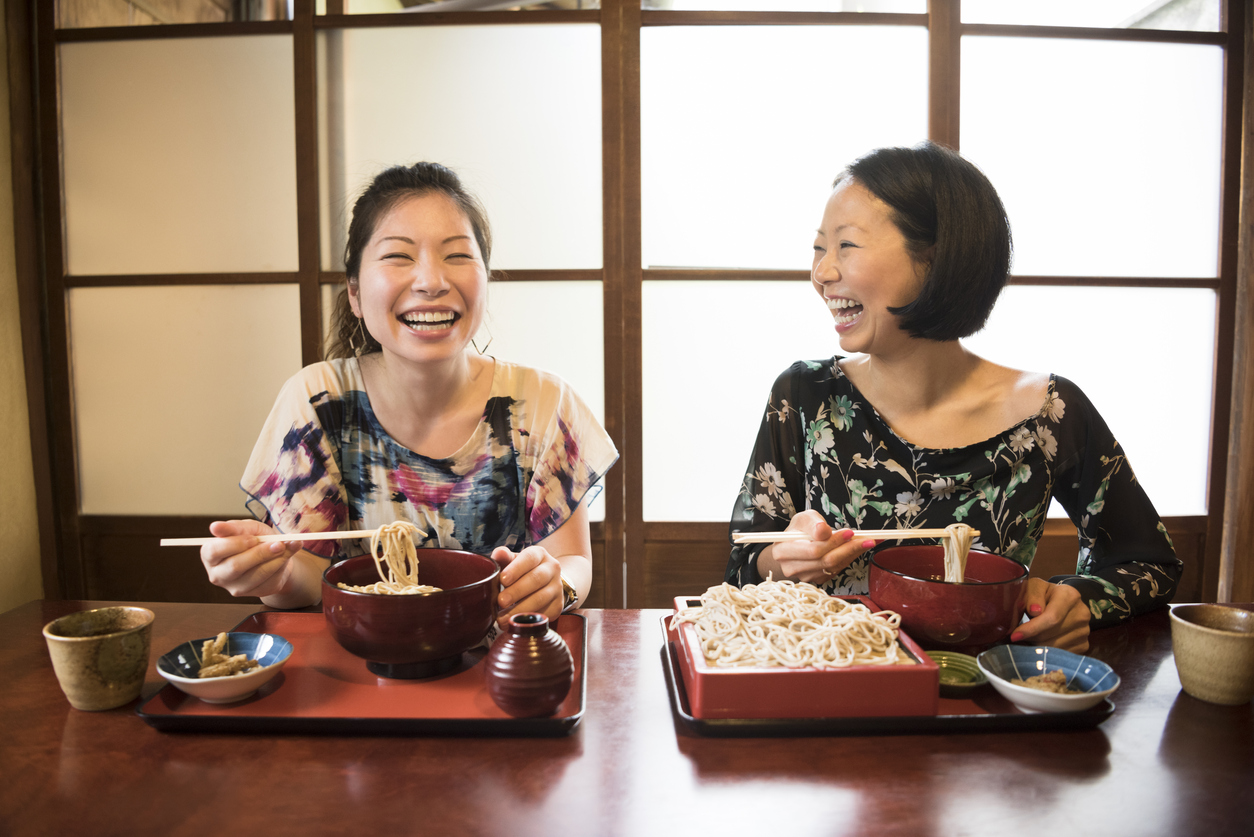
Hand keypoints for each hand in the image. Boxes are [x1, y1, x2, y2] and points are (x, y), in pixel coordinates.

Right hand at [200, 519, 299, 599]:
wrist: (274, 553)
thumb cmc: (255, 538)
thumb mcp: (247, 528)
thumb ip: (234, 527)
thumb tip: (215, 527)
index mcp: (210, 555)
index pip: (213, 551)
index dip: (235, 544)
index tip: (253, 538)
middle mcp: (218, 574)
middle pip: (235, 566)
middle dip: (259, 553)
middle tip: (278, 543)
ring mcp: (235, 587)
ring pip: (255, 575)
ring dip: (275, 559)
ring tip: (285, 546)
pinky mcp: (255, 593)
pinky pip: (269, 581)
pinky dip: (281, 566)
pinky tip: (286, 556)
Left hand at [491, 545, 563, 625]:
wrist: (547, 582)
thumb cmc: (523, 571)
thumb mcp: (514, 561)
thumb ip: (504, 557)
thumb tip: (498, 553)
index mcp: (539, 554)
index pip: (529, 558)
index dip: (516, 569)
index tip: (503, 580)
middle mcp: (552, 569)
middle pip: (536, 579)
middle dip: (516, 591)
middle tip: (500, 601)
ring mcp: (557, 587)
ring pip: (541, 598)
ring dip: (520, 609)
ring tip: (503, 618)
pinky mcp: (558, 605)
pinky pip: (544, 613)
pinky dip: (528, 620)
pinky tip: (514, 623)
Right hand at [757, 510, 876, 584]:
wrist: (793, 546)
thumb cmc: (798, 530)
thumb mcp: (803, 519)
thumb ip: (813, 523)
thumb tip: (824, 531)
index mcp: (783, 551)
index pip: (813, 550)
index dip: (833, 541)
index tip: (850, 532)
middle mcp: (791, 568)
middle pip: (826, 561)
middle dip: (848, 549)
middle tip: (866, 539)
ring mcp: (804, 576)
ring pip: (833, 567)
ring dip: (852, 554)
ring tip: (865, 542)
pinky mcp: (816, 580)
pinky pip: (836, 570)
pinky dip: (848, 559)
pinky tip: (855, 549)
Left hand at [1010, 579, 1090, 652]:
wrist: (1061, 602)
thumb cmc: (1042, 595)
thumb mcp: (1034, 587)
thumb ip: (1032, 595)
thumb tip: (1035, 611)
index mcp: (1069, 595)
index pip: (1051, 617)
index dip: (1031, 628)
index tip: (1015, 636)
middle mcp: (1081, 613)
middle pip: (1050, 635)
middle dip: (1030, 637)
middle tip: (1018, 637)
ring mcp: (1084, 631)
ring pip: (1054, 647)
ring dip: (1036, 645)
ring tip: (1029, 637)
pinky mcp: (1083, 645)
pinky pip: (1060, 654)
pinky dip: (1047, 652)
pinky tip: (1040, 643)